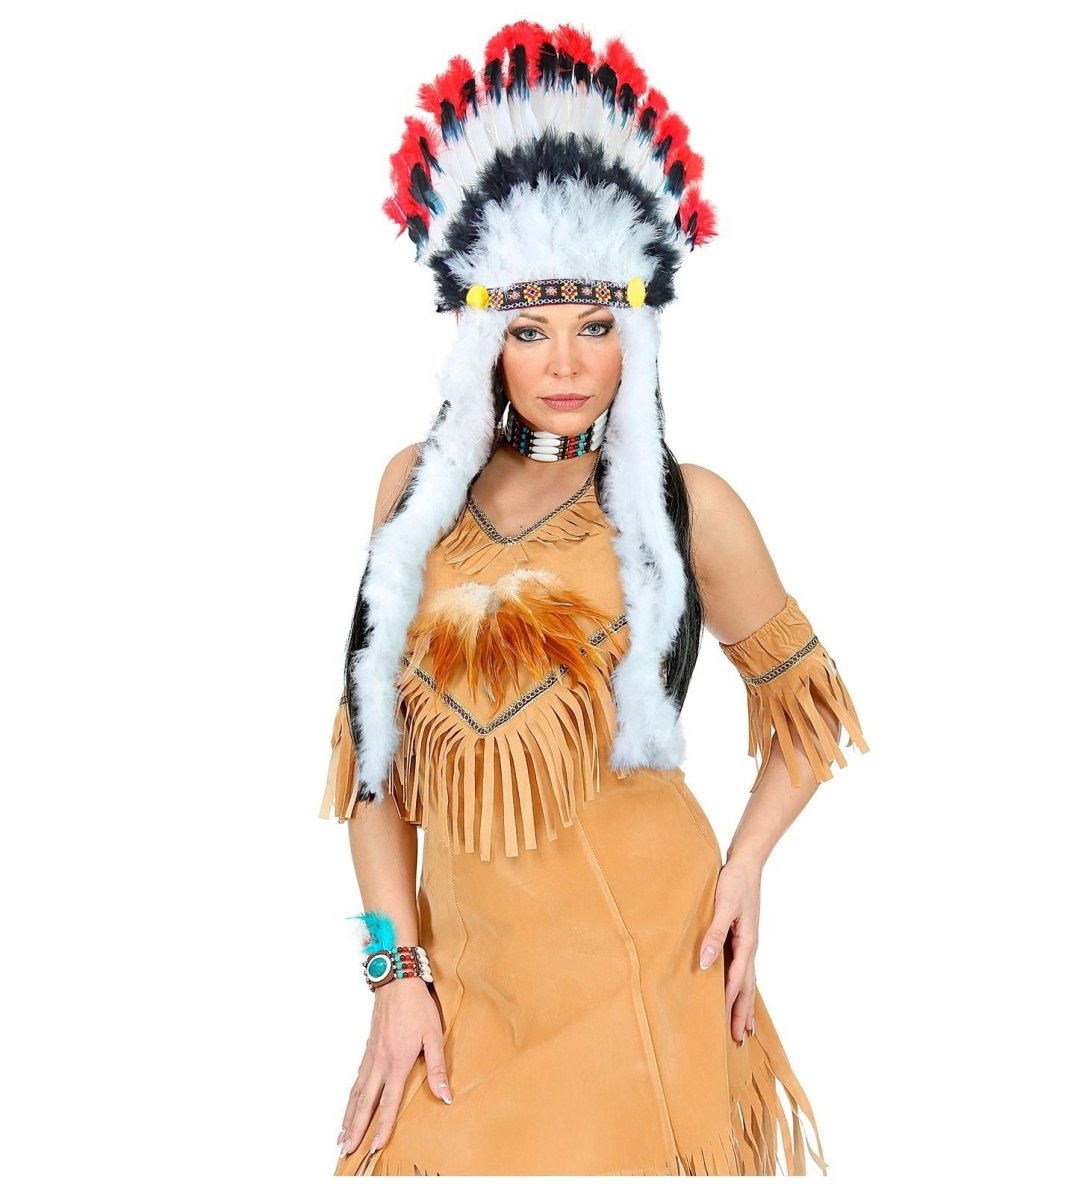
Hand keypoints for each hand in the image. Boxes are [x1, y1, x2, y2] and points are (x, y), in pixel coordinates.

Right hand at [338, 977, 452, 1157]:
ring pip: (356, 1092)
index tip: (375, 1146)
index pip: (388, 1102)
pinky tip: (349, 1104)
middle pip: (364, 1102)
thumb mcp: (433, 1036)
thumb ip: (437, 1068)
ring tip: (341, 1136)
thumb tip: (445, 1096)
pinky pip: (357, 1078)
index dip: (382, 1126)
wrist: (397, 981)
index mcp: (397, 1062)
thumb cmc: (417, 1007)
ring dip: (348, 1116)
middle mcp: (380, 1063)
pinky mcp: (368, 1048)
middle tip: (346, 1150)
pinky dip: (350, 1096)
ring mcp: (371, 1055)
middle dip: (355, 1128)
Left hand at [698, 858, 761, 1043]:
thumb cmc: (734, 883)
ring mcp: (748, 944)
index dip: (729, 1003)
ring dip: (745, 1003)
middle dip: (742, 1012)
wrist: (746, 864)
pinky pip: (743, 969)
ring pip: (748, 981)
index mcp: (747, 944)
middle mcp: (750, 948)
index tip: (724, 1026)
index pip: (737, 981)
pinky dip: (742, 986)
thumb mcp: (723, 906)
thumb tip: (706, 963)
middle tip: (739, 1039)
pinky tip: (737, 991)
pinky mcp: (742, 938)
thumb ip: (714, 934)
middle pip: (747, 987)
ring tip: (744, 1027)